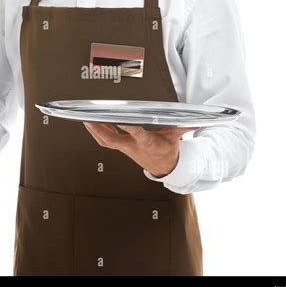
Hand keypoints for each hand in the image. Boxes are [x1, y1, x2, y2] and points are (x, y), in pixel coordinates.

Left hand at [83, 123, 198, 177]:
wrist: (164, 168)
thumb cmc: (168, 150)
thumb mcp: (177, 137)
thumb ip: (185, 127)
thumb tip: (199, 121)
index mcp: (147, 142)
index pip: (136, 133)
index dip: (128, 127)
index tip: (120, 120)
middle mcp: (133, 146)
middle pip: (112, 140)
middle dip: (100, 130)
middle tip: (89, 119)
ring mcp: (126, 149)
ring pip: (106, 141)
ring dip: (95, 131)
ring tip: (86, 119)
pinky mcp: (122, 148)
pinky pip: (106, 142)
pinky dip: (98, 133)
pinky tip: (92, 124)